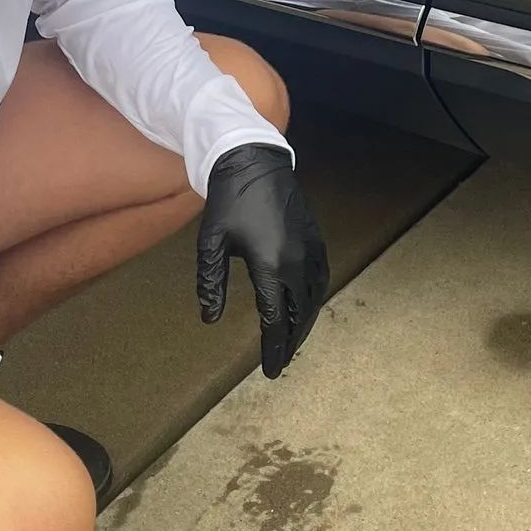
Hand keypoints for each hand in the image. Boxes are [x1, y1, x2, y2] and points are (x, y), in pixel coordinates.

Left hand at [196, 143, 330, 379]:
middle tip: (280, 363)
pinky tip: (306, 308)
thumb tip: (209, 318)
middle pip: (300, 315)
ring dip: (305, 324)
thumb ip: (211, 283)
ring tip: (292, 342)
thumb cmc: (227, 200)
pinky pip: (321, 278)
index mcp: (270, 265)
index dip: (273, 348)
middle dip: (291, 343)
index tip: (269, 371)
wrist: (254, 160)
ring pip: (315, 299)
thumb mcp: (211, 243)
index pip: (276, 320)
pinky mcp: (315, 238)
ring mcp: (310, 248)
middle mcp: (297, 261)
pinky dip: (315, 300)